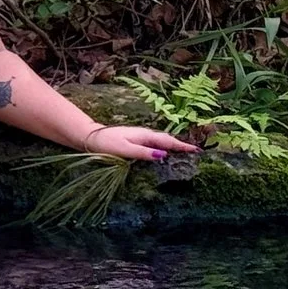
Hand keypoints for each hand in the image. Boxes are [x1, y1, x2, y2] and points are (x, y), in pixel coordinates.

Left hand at [82, 124, 199, 160]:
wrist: (90, 137)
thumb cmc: (106, 144)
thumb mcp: (124, 150)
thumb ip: (143, 152)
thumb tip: (163, 155)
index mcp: (144, 136)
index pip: (168, 141)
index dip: (183, 146)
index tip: (197, 150)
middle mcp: (144, 134)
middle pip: (167, 140)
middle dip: (182, 145)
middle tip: (196, 153)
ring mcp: (140, 136)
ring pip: (161, 141)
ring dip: (174, 146)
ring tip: (185, 153)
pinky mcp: (135, 140)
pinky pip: (154, 143)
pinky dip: (164, 147)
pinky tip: (164, 153)